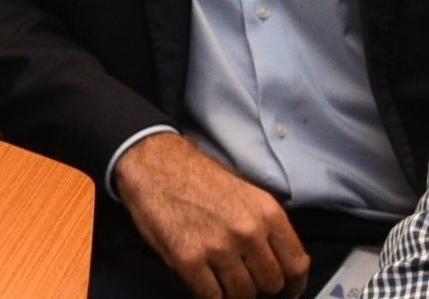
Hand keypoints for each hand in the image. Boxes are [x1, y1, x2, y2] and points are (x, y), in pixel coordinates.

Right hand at [115, 132, 308, 297]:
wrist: (152, 162)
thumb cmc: (196, 177)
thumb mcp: (245, 193)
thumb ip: (266, 227)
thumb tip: (281, 262)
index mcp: (267, 213)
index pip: (297, 265)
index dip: (293, 283)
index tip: (286, 289)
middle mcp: (248, 232)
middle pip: (271, 283)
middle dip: (258, 284)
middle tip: (243, 276)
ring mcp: (218, 247)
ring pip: (242, 293)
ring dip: (233, 291)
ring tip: (221, 278)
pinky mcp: (188, 258)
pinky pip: (211, 296)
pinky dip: (210, 294)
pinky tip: (204, 281)